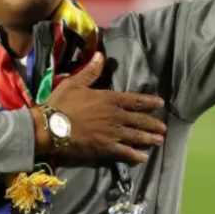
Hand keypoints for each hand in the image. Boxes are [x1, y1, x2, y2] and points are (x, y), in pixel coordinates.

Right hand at [32, 52, 166, 163]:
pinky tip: (143, 158)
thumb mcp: (75, 82)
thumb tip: (100, 55)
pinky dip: (135, 155)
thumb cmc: (62, 103)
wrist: (50, 127)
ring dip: (148, 138)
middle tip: (164, 128)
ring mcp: (112, 133)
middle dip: (152, 124)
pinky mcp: (105, 148)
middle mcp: (115, 116)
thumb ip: (91, 71)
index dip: (149, 102)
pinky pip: (124, 152)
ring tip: (159, 141)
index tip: (160, 104)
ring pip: (135, 136)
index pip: (134, 100)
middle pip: (139, 120)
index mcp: (109, 99)